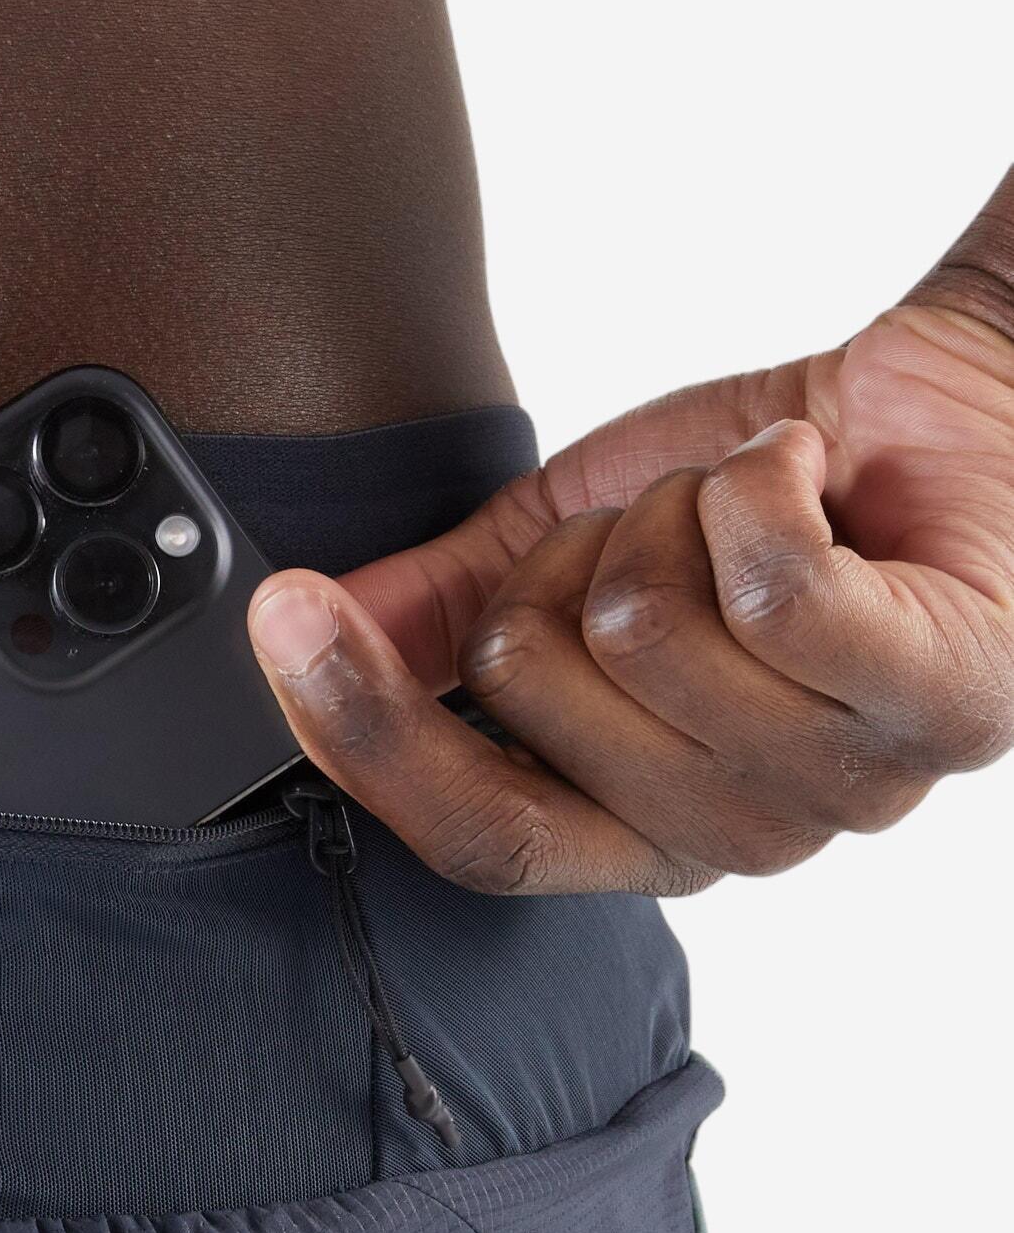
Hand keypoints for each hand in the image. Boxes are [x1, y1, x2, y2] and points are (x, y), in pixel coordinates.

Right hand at [245, 181, 1013, 895]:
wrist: (964, 396)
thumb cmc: (779, 487)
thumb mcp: (567, 540)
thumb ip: (437, 603)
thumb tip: (298, 626)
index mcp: (636, 820)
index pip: (476, 836)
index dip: (368, 731)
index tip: (287, 612)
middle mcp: (741, 835)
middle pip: (536, 694)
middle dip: (568, 557)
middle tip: (656, 529)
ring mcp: (852, 785)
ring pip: (645, 629)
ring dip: (677, 511)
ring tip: (752, 503)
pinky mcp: (950, 703)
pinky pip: (771, 588)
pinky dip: (761, 483)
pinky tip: (806, 476)